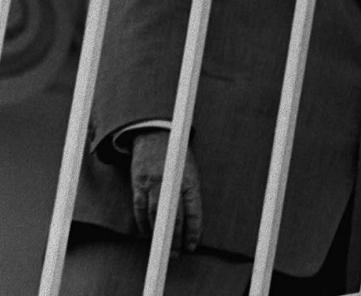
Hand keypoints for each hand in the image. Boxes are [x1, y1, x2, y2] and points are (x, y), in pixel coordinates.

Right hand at [131, 130, 202, 254]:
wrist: (155, 134)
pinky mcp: (138, 184)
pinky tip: (146, 233)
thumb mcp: (191, 169)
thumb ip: (190, 191)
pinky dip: (143, 223)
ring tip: (163, 248)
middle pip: (173, 217)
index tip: (192, 245)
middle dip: (175, 238)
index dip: (193, 230)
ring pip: (154, 216)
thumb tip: (191, 218)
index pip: (193, 210)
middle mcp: (170, 183)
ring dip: (158, 235)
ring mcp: (152, 184)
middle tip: (176, 253)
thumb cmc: (178, 154)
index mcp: (188, 179)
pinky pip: (140, 209)